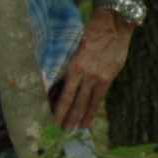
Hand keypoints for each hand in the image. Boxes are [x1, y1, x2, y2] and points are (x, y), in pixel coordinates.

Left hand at [51, 11, 136, 129]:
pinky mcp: (106, 79)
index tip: (44, 113)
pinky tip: (86, 123)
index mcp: (69, 62)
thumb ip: (65, 62)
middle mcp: (81, 72)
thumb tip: (52, 82)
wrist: (113, 26)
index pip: (57, 87)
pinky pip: (97, 100)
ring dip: (75, 118)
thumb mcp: (72, 44)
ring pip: (82, 102)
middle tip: (54, 130)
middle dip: (61, 115)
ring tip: (69, 130)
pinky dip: (90, 112)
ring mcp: (95, 77)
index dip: (51, 102)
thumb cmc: (88, 32)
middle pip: (68, 99)